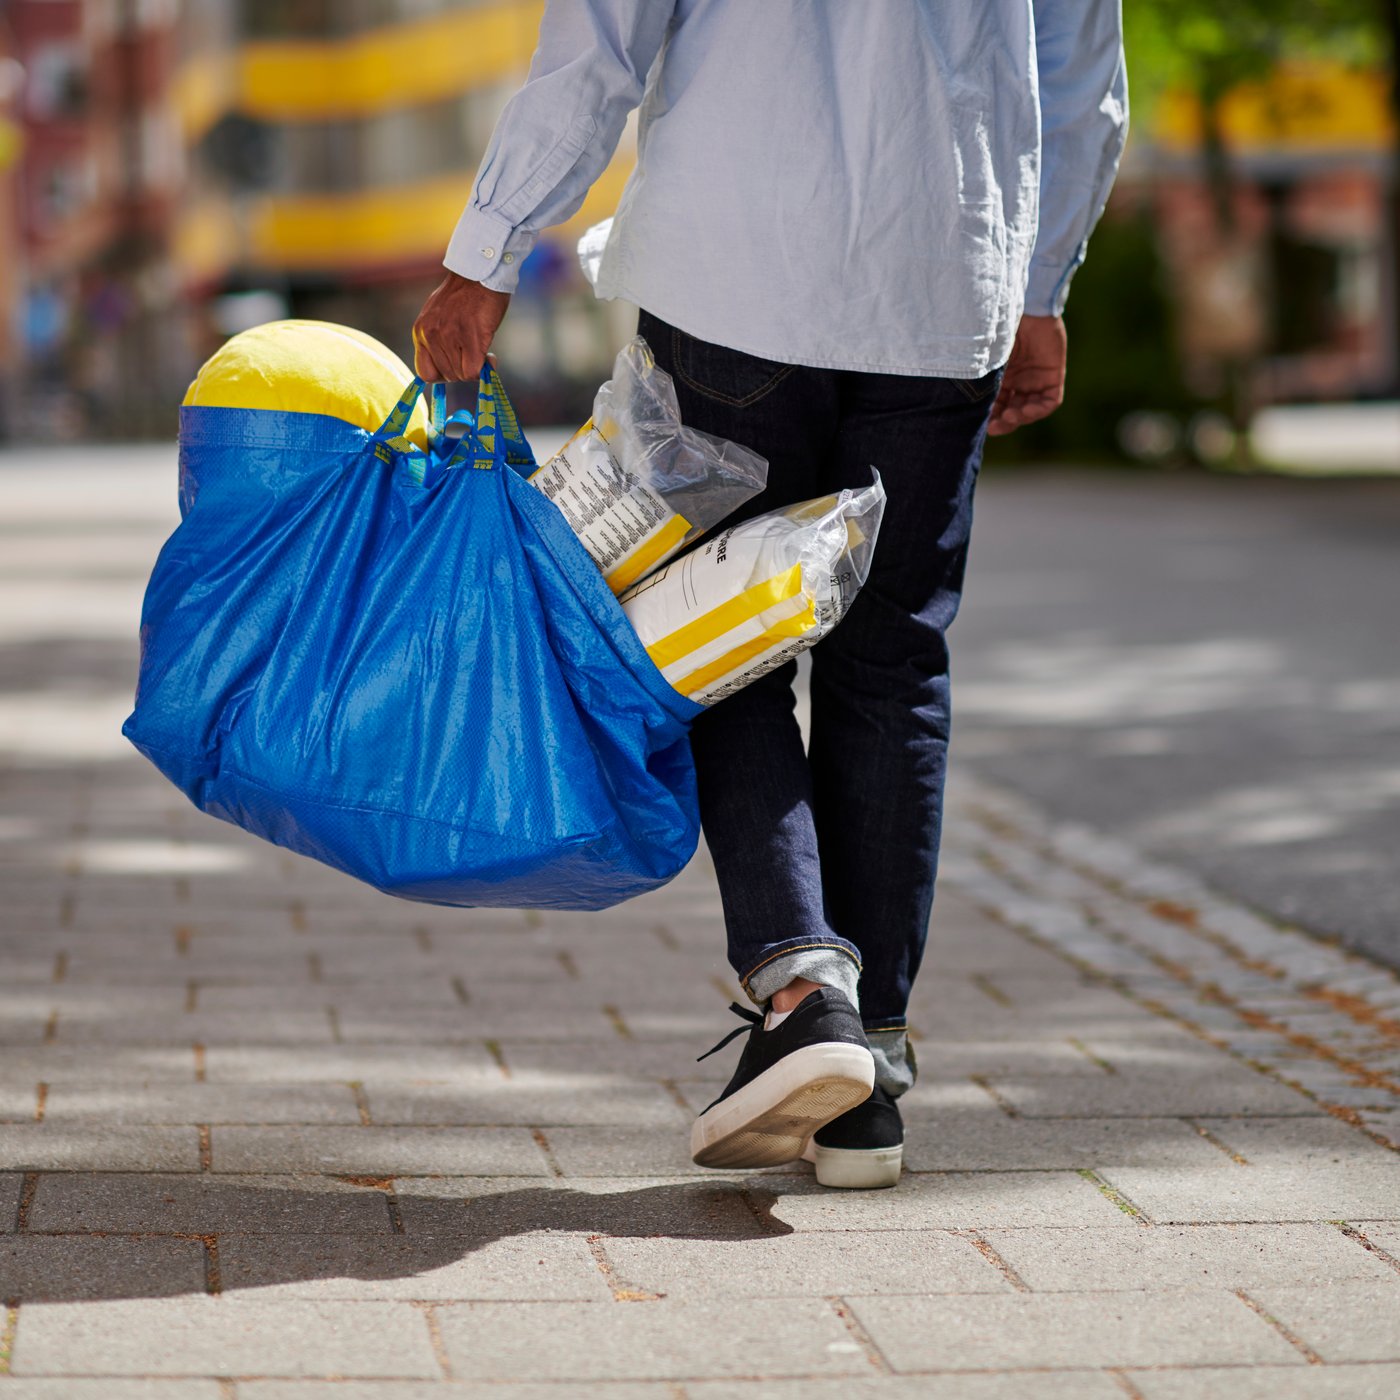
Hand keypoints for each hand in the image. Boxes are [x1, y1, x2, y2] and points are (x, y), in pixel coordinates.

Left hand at [411, 271, 510, 381]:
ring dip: (475, 367)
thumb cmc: (464, 294)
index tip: (456, 365)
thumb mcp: (438, 316)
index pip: (425, 373)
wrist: (480, 273)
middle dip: (463, 370)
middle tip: (474, 355)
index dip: (443, 375)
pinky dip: (484, 369)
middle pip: (447, 376)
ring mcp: (449, 336)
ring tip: (482, 349)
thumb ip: (438, 339)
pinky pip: (473, 371)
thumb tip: (450, 363)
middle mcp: (430, 335)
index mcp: (420, 331)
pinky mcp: (469, 337)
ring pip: (461, 375)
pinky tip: (490, 356)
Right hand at [987, 314, 1065, 435]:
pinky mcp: (1053, 376)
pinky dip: (1038, 410)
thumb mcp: (984, 359)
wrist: (1025, 308)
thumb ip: (978, 381)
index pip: (997, 405)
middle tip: (994, 427)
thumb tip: (962, 409)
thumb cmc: (997, 329)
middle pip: (1012, 411)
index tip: (982, 425)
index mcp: (1000, 376)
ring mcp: (1036, 379)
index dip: (990, 418)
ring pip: (1029, 410)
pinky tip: (1025, 410)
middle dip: (1003, 422)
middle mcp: (1018, 380)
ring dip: (1019, 418)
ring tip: (1010, 417)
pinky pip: (1049, 402)